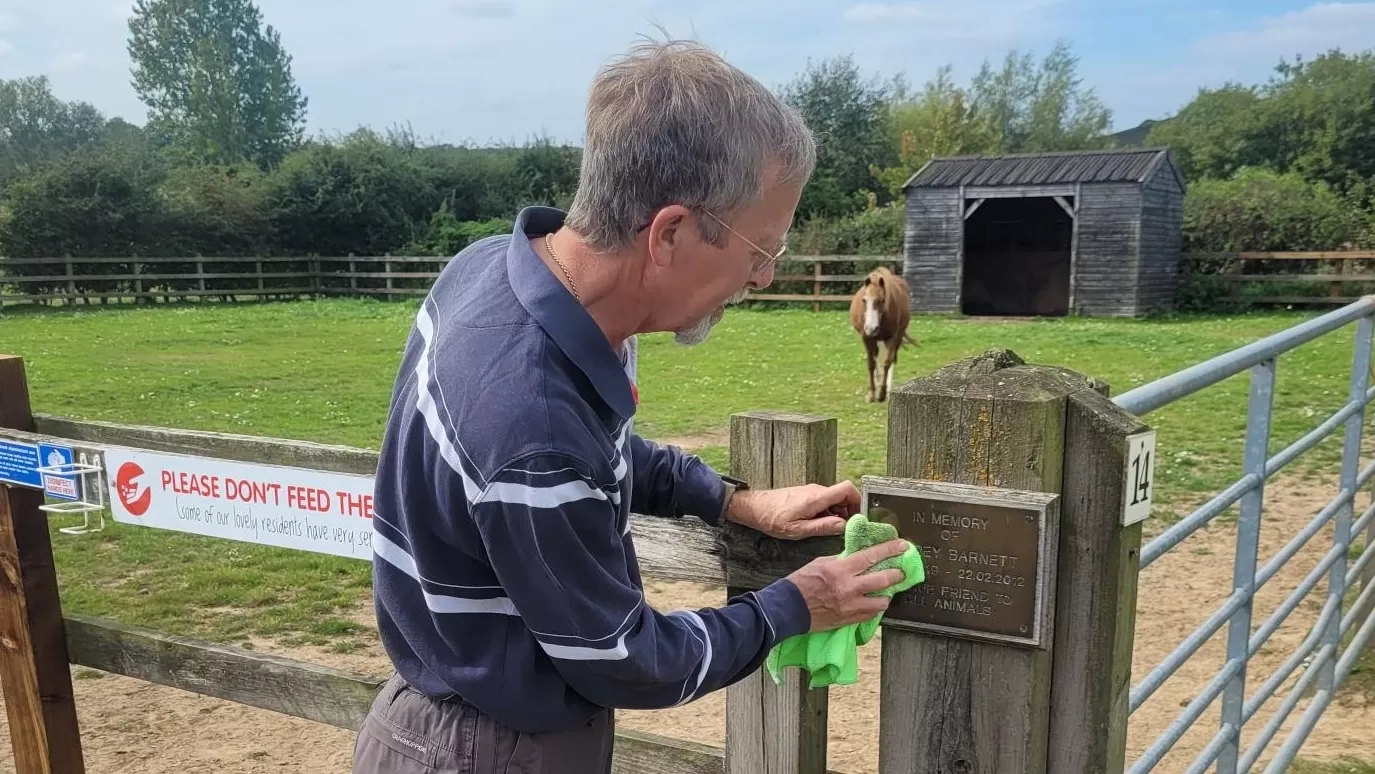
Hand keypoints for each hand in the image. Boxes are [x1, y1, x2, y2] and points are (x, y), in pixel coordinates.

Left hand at [725, 481, 859, 539]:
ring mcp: (812, 491)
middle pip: (844, 495)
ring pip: (834, 499)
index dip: (858, 501)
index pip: (847, 489)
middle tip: (845, 528)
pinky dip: (828, 512)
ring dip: (838, 513)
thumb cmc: (773, 519)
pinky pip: (825, 501)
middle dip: (849, 511)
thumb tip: (844, 525)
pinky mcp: (807, 495)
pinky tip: (820, 524)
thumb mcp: (798, 530)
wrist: (754, 508)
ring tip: (831, 528)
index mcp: (817, 497)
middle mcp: (816, 491)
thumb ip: (823, 527)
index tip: (858, 517)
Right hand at [786, 539, 910, 631]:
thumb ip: (841, 560)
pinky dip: (874, 608)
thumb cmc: (801, 583)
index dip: (889, 550)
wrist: (789, 608)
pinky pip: (871, 615)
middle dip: (897, 574)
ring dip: (887, 595)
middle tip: (902, 571)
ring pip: (882, 602)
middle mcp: (848, 588)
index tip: (902, 546)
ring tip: (886, 591)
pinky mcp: (849, 620)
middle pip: (883, 580)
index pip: (871, 556)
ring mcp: (850, 606)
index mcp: (840, 570)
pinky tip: (873, 603)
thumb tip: (857, 557)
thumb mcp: (820, 563)